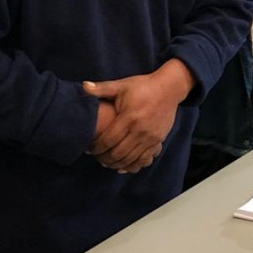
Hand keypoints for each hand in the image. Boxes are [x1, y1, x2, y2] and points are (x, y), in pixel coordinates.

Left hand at [83, 59, 194, 173]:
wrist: (170, 88)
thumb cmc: (144, 86)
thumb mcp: (122, 85)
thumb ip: (102, 88)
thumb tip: (83, 86)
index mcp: (129, 117)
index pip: (108, 140)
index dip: (96, 148)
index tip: (89, 149)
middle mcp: (140, 130)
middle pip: (118, 153)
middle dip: (104, 158)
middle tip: (96, 157)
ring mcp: (150, 137)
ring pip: (130, 159)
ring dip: (116, 164)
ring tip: (107, 163)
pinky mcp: (158, 140)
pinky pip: (144, 159)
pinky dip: (132, 166)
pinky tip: (123, 166)